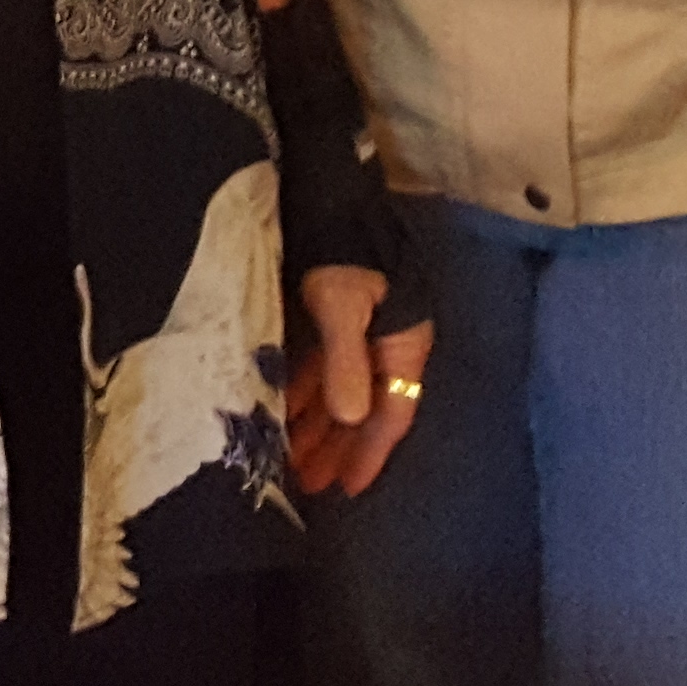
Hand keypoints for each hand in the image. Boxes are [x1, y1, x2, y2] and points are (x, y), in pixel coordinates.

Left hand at [284, 263, 428, 496]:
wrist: (330, 198)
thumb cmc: (343, 253)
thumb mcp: (343, 306)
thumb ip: (346, 361)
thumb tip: (352, 418)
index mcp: (402, 346)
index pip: (393, 413)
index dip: (370, 453)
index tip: (349, 488)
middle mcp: (384, 346)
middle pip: (365, 410)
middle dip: (339, 448)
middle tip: (310, 485)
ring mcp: (357, 334)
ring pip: (340, 392)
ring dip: (318, 426)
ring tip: (292, 460)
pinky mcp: (331, 320)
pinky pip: (320, 368)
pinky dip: (304, 392)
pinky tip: (284, 414)